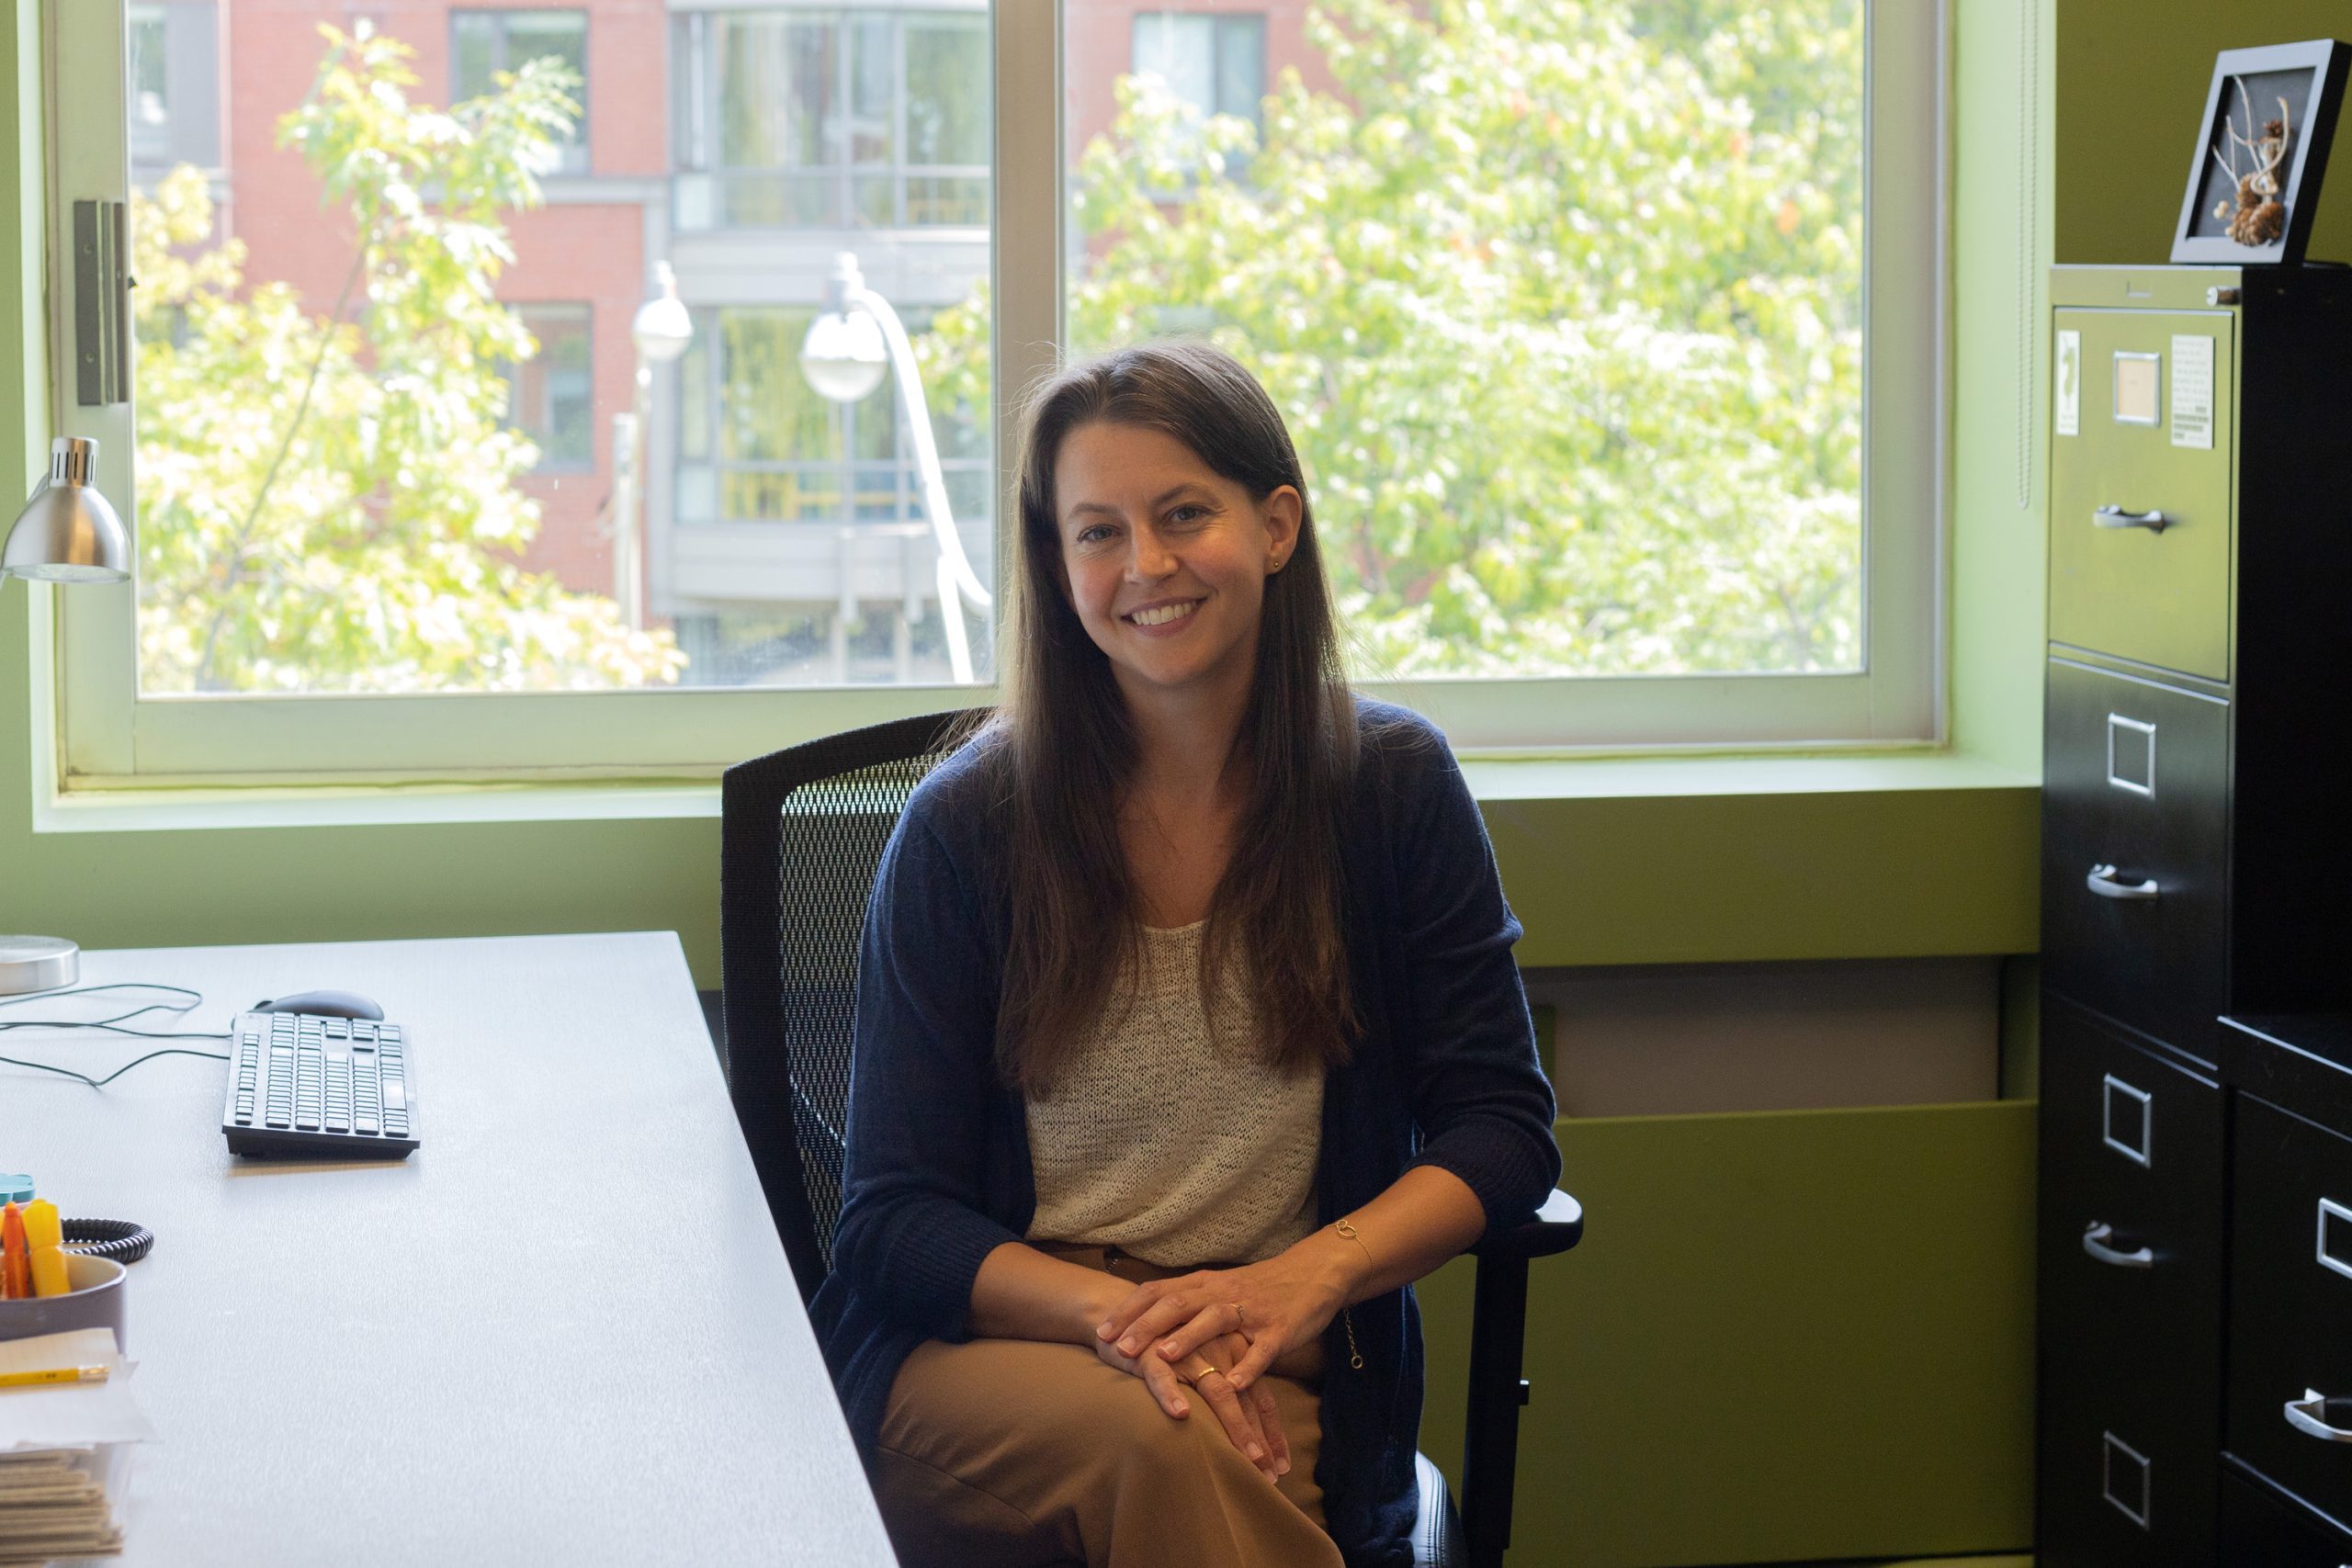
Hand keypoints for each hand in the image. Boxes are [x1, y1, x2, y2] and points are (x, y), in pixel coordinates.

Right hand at [1093, 1326, 1287, 1478]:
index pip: (1261, 1398)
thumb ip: (1226, 1391)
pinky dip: (1171, 1394)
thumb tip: (1248, 1436)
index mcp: (1234, 1352)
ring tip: (1246, 1459)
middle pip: (1246, 1401)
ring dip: (1234, 1426)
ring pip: (1216, 1392)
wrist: (1124, 1312)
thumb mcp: (1204, 1364)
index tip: (1281, 1468)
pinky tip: (1181, 1414)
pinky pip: (1164, 1376)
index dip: (1272, 1434)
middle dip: (1259, 1441)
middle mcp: (1217, 1350)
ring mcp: (1187, 1351)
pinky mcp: (1152, 1352)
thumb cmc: (1169, 1345)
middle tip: (1269, 1477)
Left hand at [1096, 1245, 1352, 1393]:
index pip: (1157, 1292)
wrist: (1312, 1275)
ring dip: (1189, 1338)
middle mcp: (1221, 1293)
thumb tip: (1141, 1325)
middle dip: (1147, 1325)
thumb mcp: (1215, 1291)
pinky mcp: (1279, 1329)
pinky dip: (1247, 1367)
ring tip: (1165, 1357)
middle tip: (1120, 1348)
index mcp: (1203, 1284)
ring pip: (1215, 1320)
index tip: (1101, 1333)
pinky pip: (1262, 1349)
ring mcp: (1250, 1311)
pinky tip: (1233, 1385)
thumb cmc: (1256, 1289)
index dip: (1128, 1312)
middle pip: (1178, 1303)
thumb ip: (1184, 1305)